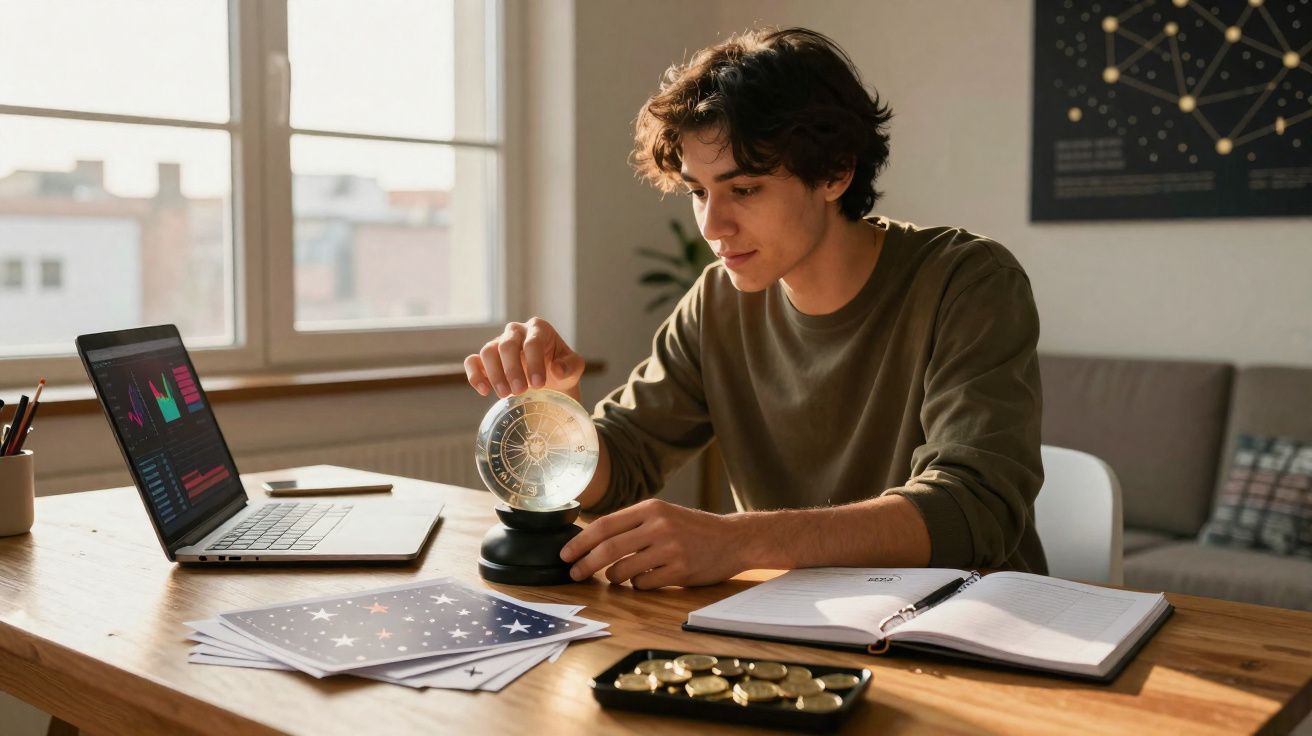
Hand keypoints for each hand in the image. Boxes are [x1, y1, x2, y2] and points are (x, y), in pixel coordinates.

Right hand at [464, 317, 584, 399]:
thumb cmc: (562, 369)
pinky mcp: (485, 359)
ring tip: (505, 394)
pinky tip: (484, 391)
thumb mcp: (574, 368)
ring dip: (494, 374)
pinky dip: (475, 375)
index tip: (538, 384)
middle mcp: (516, 332)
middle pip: (507, 345)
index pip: (532, 341)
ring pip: (488, 351)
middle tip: (520, 391)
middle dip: (512, 369)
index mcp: (538, 329)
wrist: (550, 379)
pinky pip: (472, 362)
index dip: (534, 362)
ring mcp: (498, 343)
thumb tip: (556, 369)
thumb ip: (569, 367)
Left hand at [559, 499, 751, 588]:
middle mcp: (659, 526)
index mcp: (651, 508)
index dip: (580, 542)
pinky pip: (643, 584)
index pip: (604, 525)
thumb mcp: (663, 514)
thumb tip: (591, 539)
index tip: (565, 554)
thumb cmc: (693, 528)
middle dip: (585, 564)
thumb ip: (632, 524)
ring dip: (612, 577)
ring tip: (615, 576)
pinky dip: (637, 585)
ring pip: (623, 570)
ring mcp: (670, 549)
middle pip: (608, 549)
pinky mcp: (680, 571)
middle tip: (574, 573)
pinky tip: (646, 578)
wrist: (734, 538)